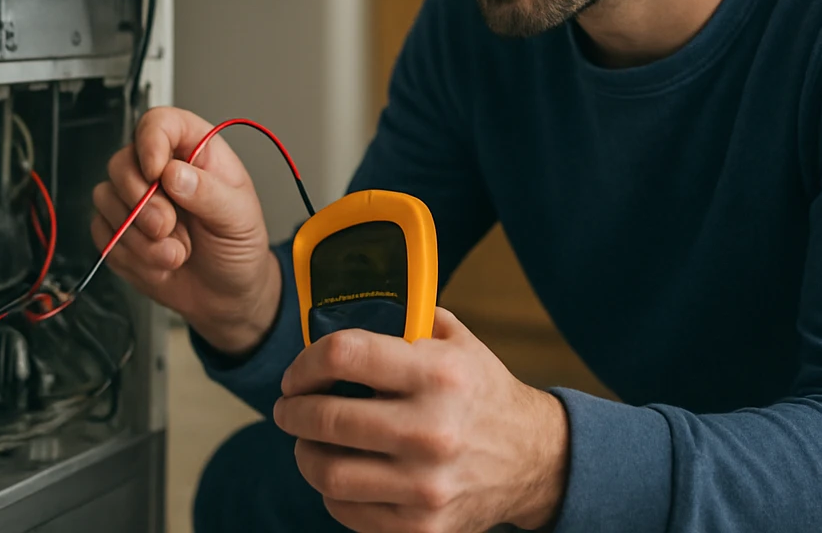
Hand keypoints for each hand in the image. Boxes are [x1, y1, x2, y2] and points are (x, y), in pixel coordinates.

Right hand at [92, 106, 281, 356]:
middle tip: (168, 226)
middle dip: (142, 202)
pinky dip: (131, 254)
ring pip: (106, 199)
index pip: (158, 123)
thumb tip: (174, 173)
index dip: (150, 142)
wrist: (227, 295)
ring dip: (139, 235)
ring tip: (177, 252)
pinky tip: (160, 262)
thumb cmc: (239, 247)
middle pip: (122, 162)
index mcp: (194, 152)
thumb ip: (209, 193)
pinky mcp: (119, 232)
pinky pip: (103, 234)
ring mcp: (136, 201)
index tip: (156, 173)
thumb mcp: (239, 217)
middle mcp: (160, 170)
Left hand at [272, 308, 568, 532]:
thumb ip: (405, 319)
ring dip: (305, 453)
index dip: (306, 362)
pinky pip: (347, 509)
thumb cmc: (482, 393)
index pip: (344, 355)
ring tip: (308, 441)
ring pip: (328, 472)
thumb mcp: (456, 341)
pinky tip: (342, 471)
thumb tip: (342, 309)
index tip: (297, 373)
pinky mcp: (421, 525)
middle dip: (293, 410)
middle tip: (288, 407)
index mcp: (438, 374)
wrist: (533, 459)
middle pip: (326, 417)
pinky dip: (333, 490)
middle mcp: (432, 430)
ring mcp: (426, 485)